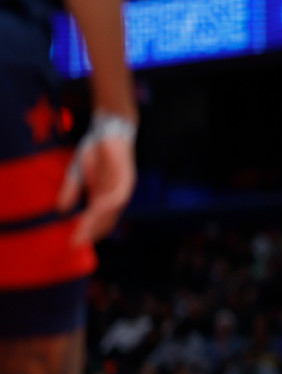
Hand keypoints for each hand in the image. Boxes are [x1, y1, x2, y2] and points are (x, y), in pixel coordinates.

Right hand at [57, 116, 135, 244]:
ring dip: (96, 222)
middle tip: (74, 244)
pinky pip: (118, 194)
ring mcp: (123, 187)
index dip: (88, 232)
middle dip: (90, 232)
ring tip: (82, 232)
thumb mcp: (78, 172)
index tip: (73, 243)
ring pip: (111, 211)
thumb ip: (72, 190)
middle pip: (106, 220)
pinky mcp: (126, 176)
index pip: (100, 221)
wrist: (110, 129)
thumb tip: (62, 210)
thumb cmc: (95, 152)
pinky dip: (107, 204)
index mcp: (105, 196)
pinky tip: (96, 210)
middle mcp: (116, 195)